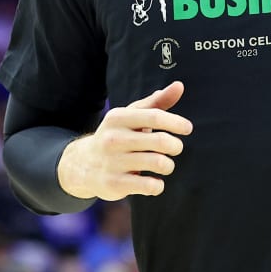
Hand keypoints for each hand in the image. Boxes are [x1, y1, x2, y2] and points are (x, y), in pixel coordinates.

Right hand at [58, 82, 191, 201]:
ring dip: (168, 165)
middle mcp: (113, 138)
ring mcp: (112, 162)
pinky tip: (154, 182)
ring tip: (165, 165)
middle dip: (175, 146)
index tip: (187, 128)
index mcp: (118, 118)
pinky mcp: (114, 184)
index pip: (154, 116)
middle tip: (175, 148)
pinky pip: (149, 185)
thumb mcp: (130, 116)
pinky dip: (158, 185)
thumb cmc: (116, 136)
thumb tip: (179, 86)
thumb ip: (156, 102)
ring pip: (158, 163)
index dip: (175, 122)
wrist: (83, 164)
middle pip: (160, 141)